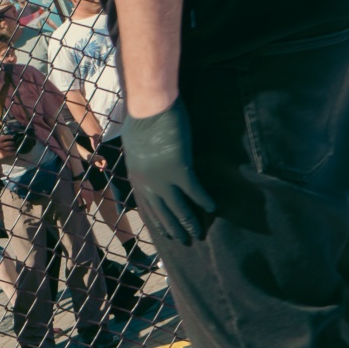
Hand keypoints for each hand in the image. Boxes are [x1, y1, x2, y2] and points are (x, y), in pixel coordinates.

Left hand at [119, 101, 216, 245]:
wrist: (149, 106)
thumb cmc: (142, 118)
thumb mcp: (135, 144)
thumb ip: (142, 158)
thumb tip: (146, 159)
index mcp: (136, 177)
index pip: (146, 206)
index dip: (157, 221)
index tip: (165, 232)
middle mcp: (147, 183)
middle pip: (162, 213)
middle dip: (173, 229)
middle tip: (184, 241)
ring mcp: (162, 179)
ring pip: (178, 208)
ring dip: (189, 222)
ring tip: (199, 233)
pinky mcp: (179, 169)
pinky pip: (195, 192)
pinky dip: (204, 201)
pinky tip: (213, 209)